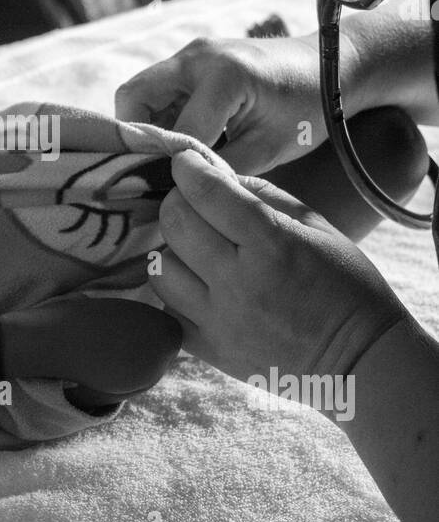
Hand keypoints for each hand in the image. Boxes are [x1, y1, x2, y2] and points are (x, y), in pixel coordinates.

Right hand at [115, 34, 357, 173]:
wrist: (329, 67)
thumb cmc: (307, 107)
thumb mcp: (268, 148)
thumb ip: (222, 170)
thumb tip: (182, 193)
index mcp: (224, 76)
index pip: (174, 132)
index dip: (168, 167)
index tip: (167, 195)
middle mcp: (197, 56)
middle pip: (133, 97)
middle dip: (135, 139)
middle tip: (151, 172)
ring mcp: (192, 54)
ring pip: (141, 93)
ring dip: (146, 127)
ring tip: (168, 160)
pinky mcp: (193, 60)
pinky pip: (159, 90)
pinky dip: (161, 118)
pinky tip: (183, 143)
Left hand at [149, 150, 406, 385]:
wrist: (358, 361)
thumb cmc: (345, 286)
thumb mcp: (318, 227)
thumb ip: (266, 195)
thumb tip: (220, 176)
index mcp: (272, 244)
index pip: (210, 193)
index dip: (189, 168)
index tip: (185, 160)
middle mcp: (239, 282)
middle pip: (175, 224)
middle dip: (178, 202)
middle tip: (193, 204)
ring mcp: (219, 319)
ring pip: (161, 268)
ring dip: (172, 250)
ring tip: (196, 250)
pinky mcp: (209, 350)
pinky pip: (166, 310)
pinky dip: (174, 292)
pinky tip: (196, 286)